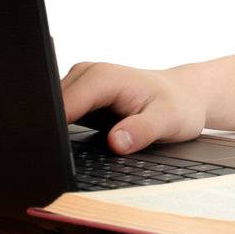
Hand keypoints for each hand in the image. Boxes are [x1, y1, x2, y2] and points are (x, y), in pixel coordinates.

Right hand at [61, 61, 208, 153]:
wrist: (184, 95)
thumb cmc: (178, 105)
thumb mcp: (168, 120)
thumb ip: (142, 130)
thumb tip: (117, 142)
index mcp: (103, 77)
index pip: (62, 106)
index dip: (53, 131)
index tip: (54, 154)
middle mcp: (86, 75)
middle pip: (50, 109)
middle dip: (51, 134)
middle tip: (64, 158)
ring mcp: (79, 85)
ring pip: (50, 113)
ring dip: (54, 132)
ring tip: (74, 147)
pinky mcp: (78, 97)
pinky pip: (59, 115)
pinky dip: (61, 130)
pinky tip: (73, 142)